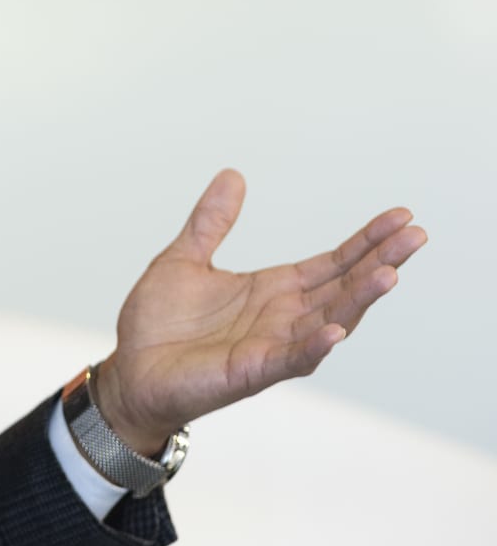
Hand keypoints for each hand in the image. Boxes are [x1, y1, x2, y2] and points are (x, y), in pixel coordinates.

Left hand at [99, 169, 426, 453]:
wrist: (130, 369)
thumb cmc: (159, 323)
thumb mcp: (183, 258)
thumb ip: (211, 221)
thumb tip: (233, 174)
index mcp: (273, 289)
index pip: (332, 262)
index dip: (366, 241)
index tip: (401, 217)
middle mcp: (283, 317)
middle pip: (343, 286)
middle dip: (380, 261)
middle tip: (416, 235)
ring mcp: (272, 345)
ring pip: (329, 320)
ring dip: (359, 299)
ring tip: (389, 273)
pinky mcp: (251, 371)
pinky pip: (291, 359)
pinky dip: (315, 346)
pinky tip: (336, 330)